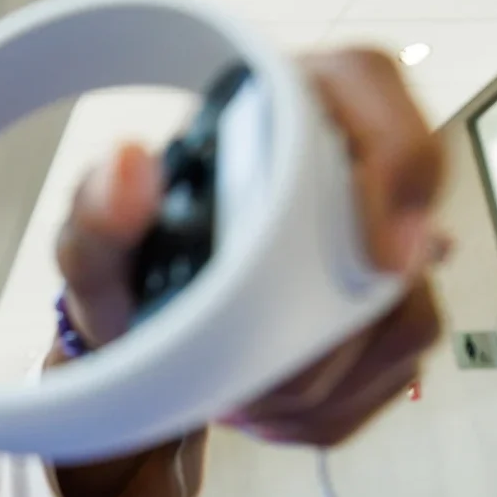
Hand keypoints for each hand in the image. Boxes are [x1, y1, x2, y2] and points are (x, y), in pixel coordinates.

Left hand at [56, 48, 446, 446]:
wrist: (139, 338)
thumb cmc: (128, 273)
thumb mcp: (93, 249)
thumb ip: (95, 212)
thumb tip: (128, 166)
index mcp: (281, 109)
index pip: (371, 90)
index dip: (394, 168)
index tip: (375, 255)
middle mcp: (344, 166)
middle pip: (401, 232)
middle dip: (325, 324)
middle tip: (254, 364)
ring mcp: (377, 245)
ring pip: (403, 316)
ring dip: (320, 377)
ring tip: (243, 391)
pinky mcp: (387, 312)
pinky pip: (394, 368)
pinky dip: (326, 406)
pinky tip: (269, 406)